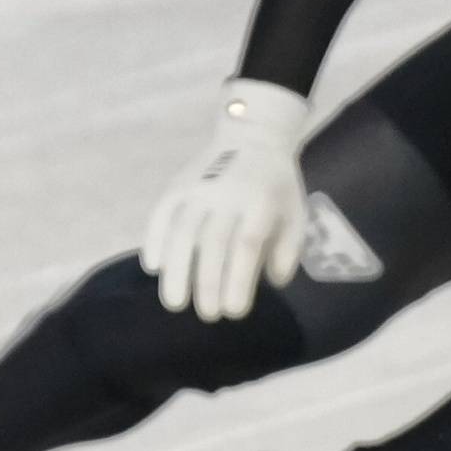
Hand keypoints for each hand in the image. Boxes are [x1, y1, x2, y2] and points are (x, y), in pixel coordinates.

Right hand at [138, 78, 308, 322]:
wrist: (254, 134)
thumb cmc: (277, 185)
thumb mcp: (296, 213)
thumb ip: (288, 250)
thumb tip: (271, 283)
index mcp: (261, 200)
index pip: (247, 244)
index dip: (238, 279)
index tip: (234, 312)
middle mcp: (228, 192)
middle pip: (212, 242)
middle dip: (207, 283)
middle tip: (207, 316)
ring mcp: (199, 185)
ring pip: (181, 230)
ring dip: (176, 270)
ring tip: (175, 303)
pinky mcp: (178, 183)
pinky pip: (161, 213)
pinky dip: (155, 239)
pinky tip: (154, 268)